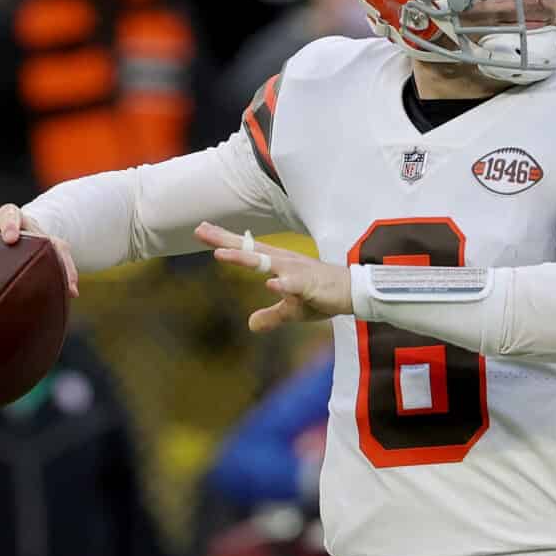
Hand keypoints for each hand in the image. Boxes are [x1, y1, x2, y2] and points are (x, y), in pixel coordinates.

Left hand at [196, 221, 352, 332]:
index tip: (201, 230)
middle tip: (200, 229)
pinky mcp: (311, 285)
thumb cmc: (324, 296)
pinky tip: (270, 284)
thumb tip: (251, 325)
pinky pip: (294, 285)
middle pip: (249, 248)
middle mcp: (284, 261)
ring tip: (220, 253)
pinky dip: (282, 284)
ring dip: (243, 257)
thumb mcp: (293, 311)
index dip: (224, 240)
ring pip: (265, 262)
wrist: (355, 292)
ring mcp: (296, 272)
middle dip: (224, 239)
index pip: (247, 249)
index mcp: (278, 264)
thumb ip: (271, 316)